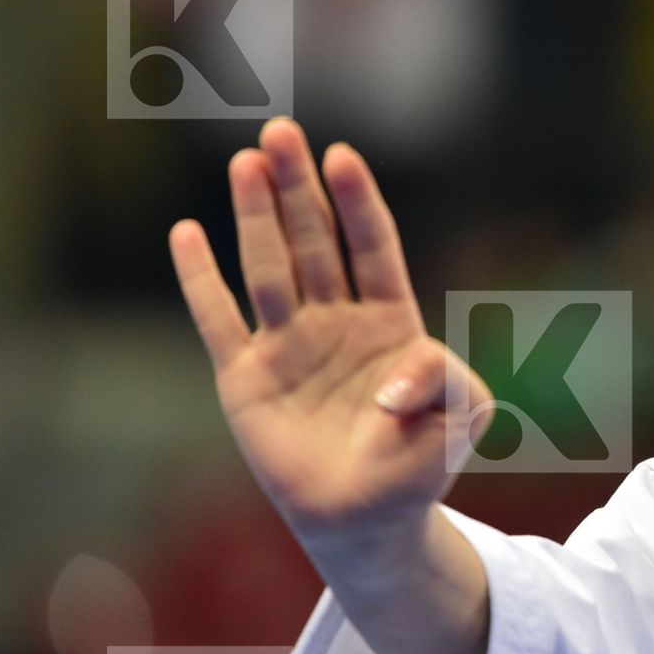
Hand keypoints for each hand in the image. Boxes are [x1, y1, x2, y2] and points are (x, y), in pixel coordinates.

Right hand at [169, 118, 493, 543]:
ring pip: (269, 267)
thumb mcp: (466, 415)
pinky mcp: (245, 377)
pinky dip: (201, 279)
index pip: (373, 247)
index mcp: (390, 322)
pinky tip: (187, 234)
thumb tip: (398, 372)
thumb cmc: (422, 465)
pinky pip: (219, 319)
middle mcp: (335, 322)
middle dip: (299, 187)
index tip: (342, 157)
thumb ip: (450, 381)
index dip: (358, 203)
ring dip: (257, 215)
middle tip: (282, 132)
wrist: (368, 520)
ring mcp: (288, 346)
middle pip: (315, 241)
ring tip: (247, 163)